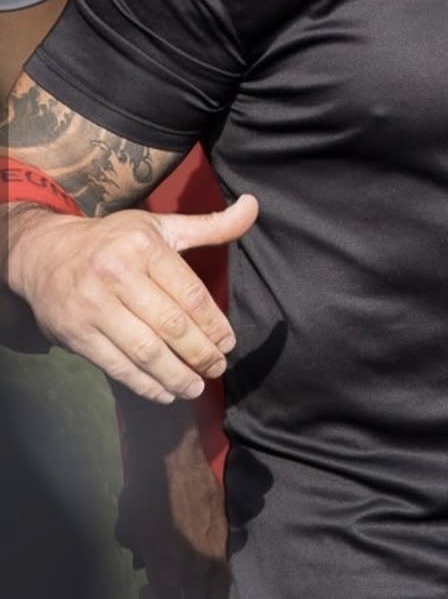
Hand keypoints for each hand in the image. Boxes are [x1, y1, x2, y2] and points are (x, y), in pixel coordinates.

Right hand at [6, 196, 257, 401]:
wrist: (44, 254)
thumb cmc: (114, 241)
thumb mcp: (160, 226)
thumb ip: (210, 225)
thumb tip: (253, 206)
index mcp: (143, 246)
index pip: (189, 293)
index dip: (213, 324)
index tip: (228, 342)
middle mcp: (117, 274)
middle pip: (170, 325)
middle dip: (200, 353)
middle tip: (218, 367)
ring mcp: (93, 306)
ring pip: (145, 350)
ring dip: (176, 375)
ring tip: (196, 387)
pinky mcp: (75, 333)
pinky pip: (117, 365)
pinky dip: (144, 384)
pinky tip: (165, 392)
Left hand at [115, 393, 228, 598]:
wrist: (173, 456)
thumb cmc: (144, 492)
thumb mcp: (127, 527)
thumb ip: (137, 550)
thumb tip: (145, 556)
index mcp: (168, 571)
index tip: (148, 589)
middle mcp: (196, 566)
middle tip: (169, 580)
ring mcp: (216, 546)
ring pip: (220, 586)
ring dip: (205, 586)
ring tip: (193, 570)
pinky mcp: (227, 525)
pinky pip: (227, 556)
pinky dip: (218, 559)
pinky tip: (203, 543)